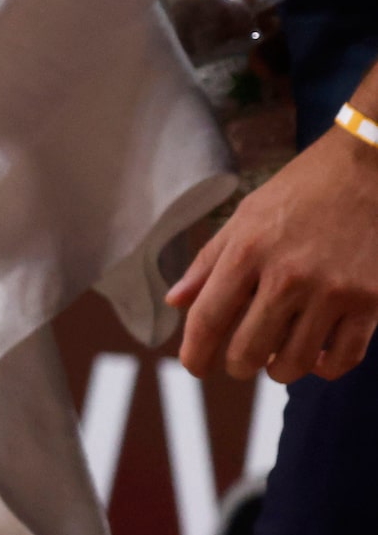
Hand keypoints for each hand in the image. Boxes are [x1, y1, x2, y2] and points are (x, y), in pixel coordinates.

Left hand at [173, 123, 377, 381]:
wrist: (372, 165)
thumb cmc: (304, 189)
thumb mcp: (246, 215)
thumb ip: (209, 261)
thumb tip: (175, 301)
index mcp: (248, 252)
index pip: (207, 320)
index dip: (195, 354)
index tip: (195, 367)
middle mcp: (288, 276)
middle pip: (247, 351)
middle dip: (237, 364)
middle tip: (240, 360)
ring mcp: (333, 290)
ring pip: (294, 363)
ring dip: (279, 369)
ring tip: (278, 358)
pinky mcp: (372, 300)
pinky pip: (343, 358)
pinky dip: (326, 367)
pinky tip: (318, 357)